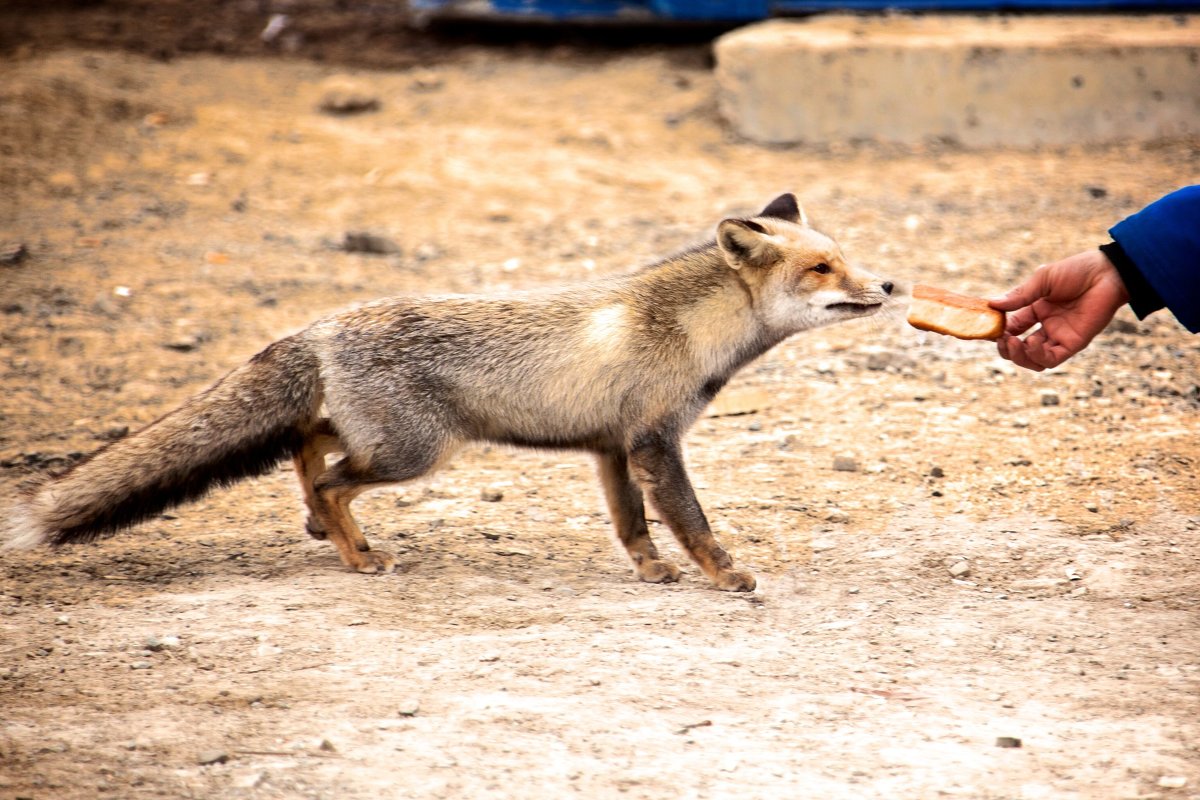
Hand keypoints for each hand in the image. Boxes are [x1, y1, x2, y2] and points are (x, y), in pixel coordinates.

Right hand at [989, 249, 1129, 370]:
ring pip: (1033, 359)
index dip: (999, 331)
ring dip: (1019, 356)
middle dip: (1006, 349)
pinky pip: (1051, 359)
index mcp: (1038, 310)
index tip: (987, 328)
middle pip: (1020, 348)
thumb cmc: (1077, 271)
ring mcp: (1060, 336)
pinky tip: (1031, 342)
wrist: (1108, 273)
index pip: (1012, 327)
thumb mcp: (1042, 279)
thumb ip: (1020, 295)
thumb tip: (992, 304)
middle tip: (1001, 340)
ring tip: (1013, 343)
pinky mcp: (1074, 343)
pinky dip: (1037, 355)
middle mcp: (1048, 326)